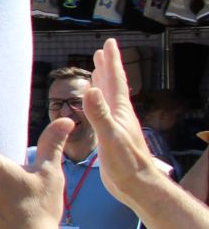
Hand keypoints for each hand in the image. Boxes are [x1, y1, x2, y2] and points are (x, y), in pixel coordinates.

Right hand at [87, 38, 175, 209]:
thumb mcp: (110, 136)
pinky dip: (97, 102)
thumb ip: (99, 114)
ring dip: (102, 83)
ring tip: (96, 71)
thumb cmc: (126, 162)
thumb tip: (91, 89)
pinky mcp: (110, 136)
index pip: (116, 80)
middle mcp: (119, 114)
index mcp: (120, 111)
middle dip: (107, 67)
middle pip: (112, 85)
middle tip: (102, 52)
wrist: (136, 184)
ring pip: (108, 98)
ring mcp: (115, 125)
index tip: (109, 44)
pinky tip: (93, 103)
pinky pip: (102, 111)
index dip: (112, 61)